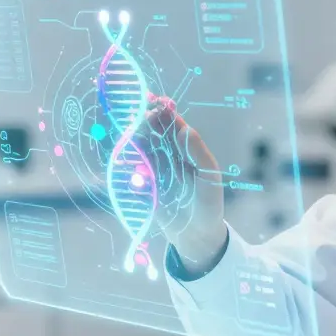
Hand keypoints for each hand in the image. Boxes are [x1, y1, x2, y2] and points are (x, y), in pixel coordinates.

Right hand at [137, 94, 225, 264]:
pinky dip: (128, 162)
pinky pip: (132, 169)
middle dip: (145, 121)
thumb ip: (198, 153)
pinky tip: (126, 158)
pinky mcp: (143, 185)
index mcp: (186, 149)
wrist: (197, 234)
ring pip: (140, 147)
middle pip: (153, 132)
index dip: (163, 111)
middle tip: (139, 115)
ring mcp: (154, 169)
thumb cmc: (209, 203)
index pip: (173, 124)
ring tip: (132, 134)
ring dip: (134, 139)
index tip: (154, 101)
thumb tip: (185, 128)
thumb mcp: (209, 176)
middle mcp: (168, 154)